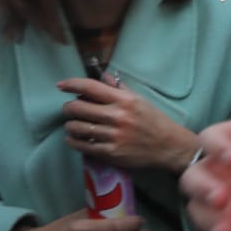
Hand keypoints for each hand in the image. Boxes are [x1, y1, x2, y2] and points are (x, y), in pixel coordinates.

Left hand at [59, 77, 196, 171]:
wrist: (168, 146)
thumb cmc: (154, 120)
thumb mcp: (139, 99)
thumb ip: (119, 88)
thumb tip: (101, 78)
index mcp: (124, 100)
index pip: (90, 87)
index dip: (71, 84)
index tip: (61, 85)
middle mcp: (117, 116)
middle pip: (77, 107)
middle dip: (68, 107)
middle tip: (70, 109)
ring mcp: (113, 136)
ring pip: (76, 127)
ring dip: (70, 125)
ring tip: (74, 124)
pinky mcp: (110, 153)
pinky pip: (82, 145)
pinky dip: (73, 141)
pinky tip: (75, 138)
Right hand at [179, 87, 230, 230]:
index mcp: (222, 141)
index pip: (210, 140)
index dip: (219, 147)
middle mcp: (211, 170)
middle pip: (192, 179)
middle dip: (204, 188)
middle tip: (221, 195)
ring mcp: (215, 199)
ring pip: (198, 212)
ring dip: (210, 222)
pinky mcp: (228, 221)